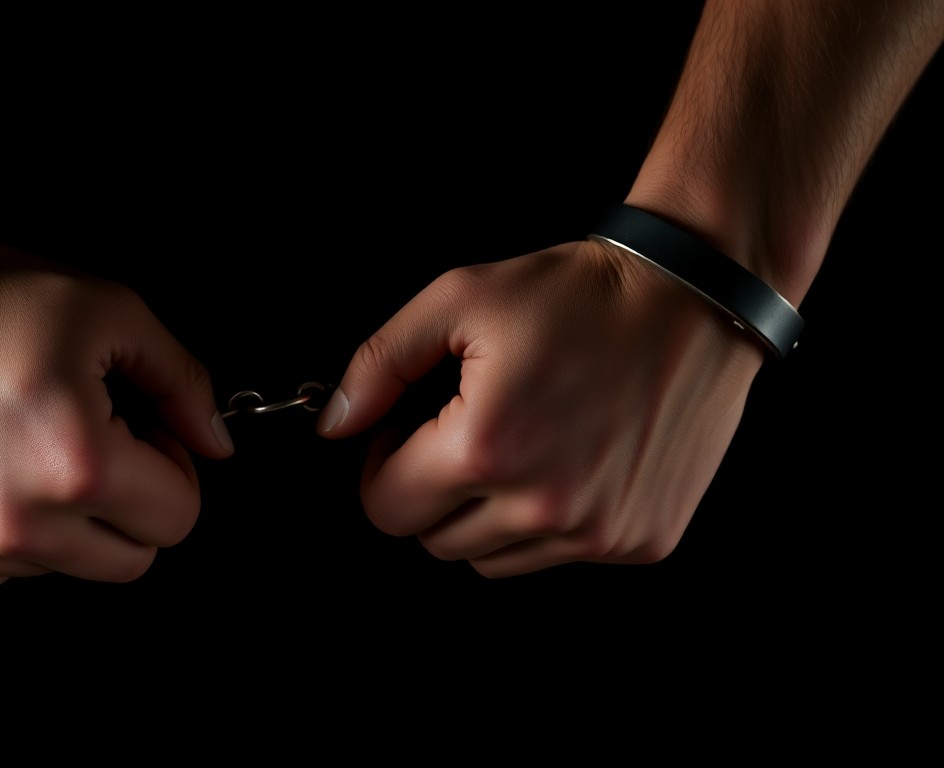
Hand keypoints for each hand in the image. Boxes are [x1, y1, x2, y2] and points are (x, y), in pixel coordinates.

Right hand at [0, 242, 233, 589]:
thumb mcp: (113, 313)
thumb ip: (184, 385)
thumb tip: (218, 443)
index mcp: (78, 468)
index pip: (180, 518)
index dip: (171, 466)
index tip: (139, 426)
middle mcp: (23, 527)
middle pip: (133, 559)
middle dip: (131, 502)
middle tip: (97, 438)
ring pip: (73, 566)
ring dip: (72, 518)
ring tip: (33, 442)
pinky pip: (12, 570)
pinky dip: (18, 531)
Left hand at [316, 239, 765, 576]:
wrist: (696, 299)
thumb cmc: (578, 294)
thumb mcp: (459, 300)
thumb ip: (379, 364)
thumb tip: (332, 423)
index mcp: (485, 450)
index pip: (385, 509)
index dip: (386, 466)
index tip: (411, 434)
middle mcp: (541, 507)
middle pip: (435, 542)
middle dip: (433, 492)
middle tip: (465, 433)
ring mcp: (597, 533)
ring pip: (493, 559)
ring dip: (488, 515)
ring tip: (521, 444)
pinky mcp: (640, 542)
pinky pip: (560, 557)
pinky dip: (551, 522)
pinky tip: (570, 459)